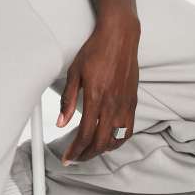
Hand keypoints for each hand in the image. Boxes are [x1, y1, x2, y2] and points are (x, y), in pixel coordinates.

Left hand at [56, 15, 139, 164]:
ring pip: (116, 139)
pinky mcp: (133, 102)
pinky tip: (109, 140)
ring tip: (90, 150)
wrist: (118, 37)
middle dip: (87, 154)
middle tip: (76, 157)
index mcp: (96, 97)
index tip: (68, 157)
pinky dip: (118, 141)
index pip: (85, 134)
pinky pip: (128, 130)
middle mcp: (112, 104)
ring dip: (102, 150)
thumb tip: (61, 121)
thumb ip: (67, 99)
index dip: (75, 150)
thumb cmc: (96, 50)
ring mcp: (125, 104)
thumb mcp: (74, 72)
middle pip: (100, 142)